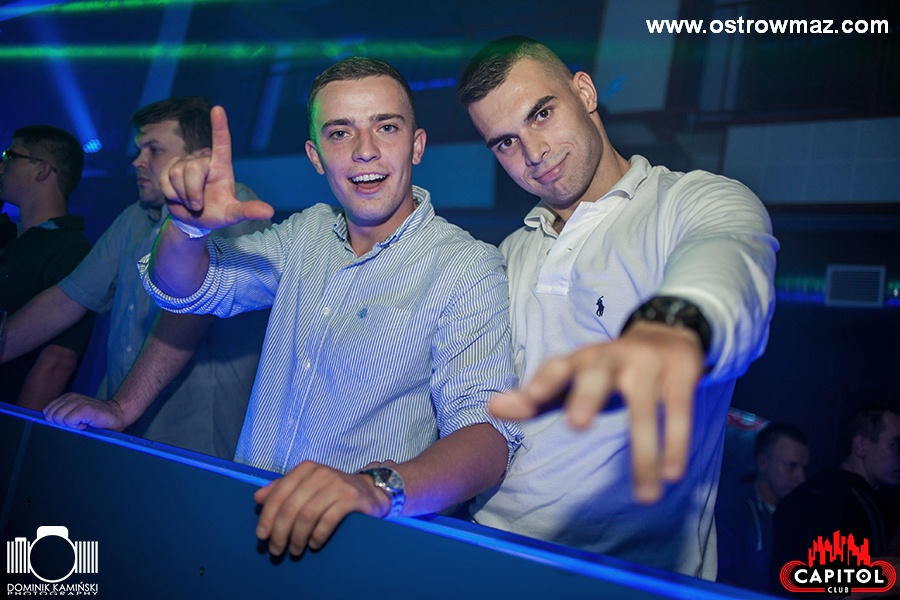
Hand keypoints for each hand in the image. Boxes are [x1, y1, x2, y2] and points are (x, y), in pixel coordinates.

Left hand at [43, 393, 127, 430]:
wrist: (118, 415)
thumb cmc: (96, 420)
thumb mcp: (75, 414)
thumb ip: (62, 415)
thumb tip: (47, 423)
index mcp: (67, 398)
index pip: (47, 411)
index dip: (57, 422)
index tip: (72, 422)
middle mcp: (71, 397)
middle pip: (50, 416)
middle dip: (62, 424)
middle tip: (77, 423)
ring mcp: (78, 402)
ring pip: (58, 419)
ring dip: (70, 426)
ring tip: (83, 423)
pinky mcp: (85, 408)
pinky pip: (69, 421)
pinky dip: (77, 427)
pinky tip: (86, 424)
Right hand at [160, 105, 272, 230]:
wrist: (193, 220)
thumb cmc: (216, 213)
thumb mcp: (232, 214)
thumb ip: (248, 211)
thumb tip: (269, 212)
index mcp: (221, 166)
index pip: (222, 143)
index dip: (219, 126)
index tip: (218, 109)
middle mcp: (204, 160)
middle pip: (193, 169)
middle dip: (193, 193)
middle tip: (198, 205)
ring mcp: (186, 162)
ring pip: (177, 174)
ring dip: (182, 195)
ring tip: (190, 202)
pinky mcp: (170, 167)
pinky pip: (164, 178)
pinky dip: (171, 193)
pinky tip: (178, 197)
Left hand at [254, 461, 390, 555]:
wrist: (370, 490)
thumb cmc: (333, 490)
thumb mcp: (307, 485)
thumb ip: (283, 489)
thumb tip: (258, 497)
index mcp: (306, 469)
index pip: (279, 493)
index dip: (267, 517)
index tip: (261, 536)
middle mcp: (321, 473)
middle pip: (291, 506)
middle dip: (280, 532)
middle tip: (276, 549)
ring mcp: (337, 484)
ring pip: (308, 515)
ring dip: (297, 537)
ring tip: (295, 550)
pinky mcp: (352, 498)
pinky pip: (328, 520)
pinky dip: (317, 535)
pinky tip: (313, 544)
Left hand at [489, 321, 704, 502]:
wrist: (668, 331)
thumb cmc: (609, 365)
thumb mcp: (574, 377)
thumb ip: (537, 397)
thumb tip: (491, 409)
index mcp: (582, 359)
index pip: (559, 366)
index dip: (544, 381)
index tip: (529, 398)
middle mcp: (612, 357)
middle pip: (597, 373)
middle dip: (587, 395)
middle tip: (577, 424)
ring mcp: (648, 364)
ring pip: (645, 409)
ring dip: (645, 452)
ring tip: (646, 495)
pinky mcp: (680, 376)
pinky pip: (679, 412)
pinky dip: (676, 443)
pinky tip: (672, 473)